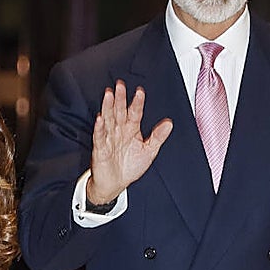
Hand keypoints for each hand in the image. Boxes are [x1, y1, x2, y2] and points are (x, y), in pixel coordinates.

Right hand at [87, 80, 172, 203]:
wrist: (115, 184)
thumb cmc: (130, 167)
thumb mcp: (149, 151)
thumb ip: (158, 137)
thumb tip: (169, 123)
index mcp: (131, 130)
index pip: (135, 113)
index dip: (137, 103)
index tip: (140, 92)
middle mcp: (119, 131)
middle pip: (119, 111)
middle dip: (120, 98)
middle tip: (120, 85)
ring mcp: (109, 138)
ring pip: (108, 119)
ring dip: (108, 107)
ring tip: (109, 95)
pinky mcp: (100, 149)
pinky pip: (100, 137)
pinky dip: (99, 128)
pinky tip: (100, 119)